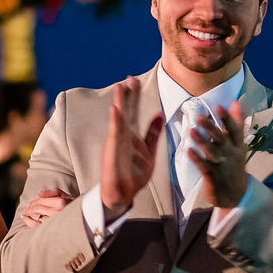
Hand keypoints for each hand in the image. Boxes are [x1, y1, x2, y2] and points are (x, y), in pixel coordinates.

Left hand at [23, 188, 72, 227]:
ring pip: (35, 216)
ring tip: (25, 214)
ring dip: (28, 214)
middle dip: (30, 208)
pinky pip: (36, 225)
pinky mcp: (50, 229)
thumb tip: (39, 193)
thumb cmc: (72, 206)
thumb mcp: (65, 195)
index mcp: (60, 202)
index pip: (41, 200)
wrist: (81, 220)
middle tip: (27, 209)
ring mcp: (53, 221)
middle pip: (37, 208)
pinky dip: (28, 221)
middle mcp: (57, 212)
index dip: (34, 201)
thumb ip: (52, 192)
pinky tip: (24, 219)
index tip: (31, 204)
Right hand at [100, 77, 163, 220]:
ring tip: (120, 87)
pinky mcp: (112, 149)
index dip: (134, 96)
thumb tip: (159, 115)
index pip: (134, 111)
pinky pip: (114, 133)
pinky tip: (115, 109)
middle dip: (128, 94)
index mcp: (132, 134)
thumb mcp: (149, 153)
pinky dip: (115, 121)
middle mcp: (123, 135)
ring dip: (119, 102)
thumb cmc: (134, 175)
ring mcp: (117, 141)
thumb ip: (153, 134)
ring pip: (119, 117)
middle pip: (126, 110)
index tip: (134, 81)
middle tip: (129, 77)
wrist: (123, 194)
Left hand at [187, 101, 248, 209]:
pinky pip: (204, 166)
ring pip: (212, 152)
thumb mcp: (238, 144)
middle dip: (211, 128)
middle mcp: (231, 154)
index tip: (219, 106)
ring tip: (191, 131)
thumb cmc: (234, 164)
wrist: (235, 194)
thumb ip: (236, 123)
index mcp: (237, 145)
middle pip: (221, 139)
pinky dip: (196, 158)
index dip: (227, 118)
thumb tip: (235, 102)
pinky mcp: (212, 177)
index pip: (234, 130)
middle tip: (199, 117)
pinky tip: (188, 150)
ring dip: (202, 142)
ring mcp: (222, 166)